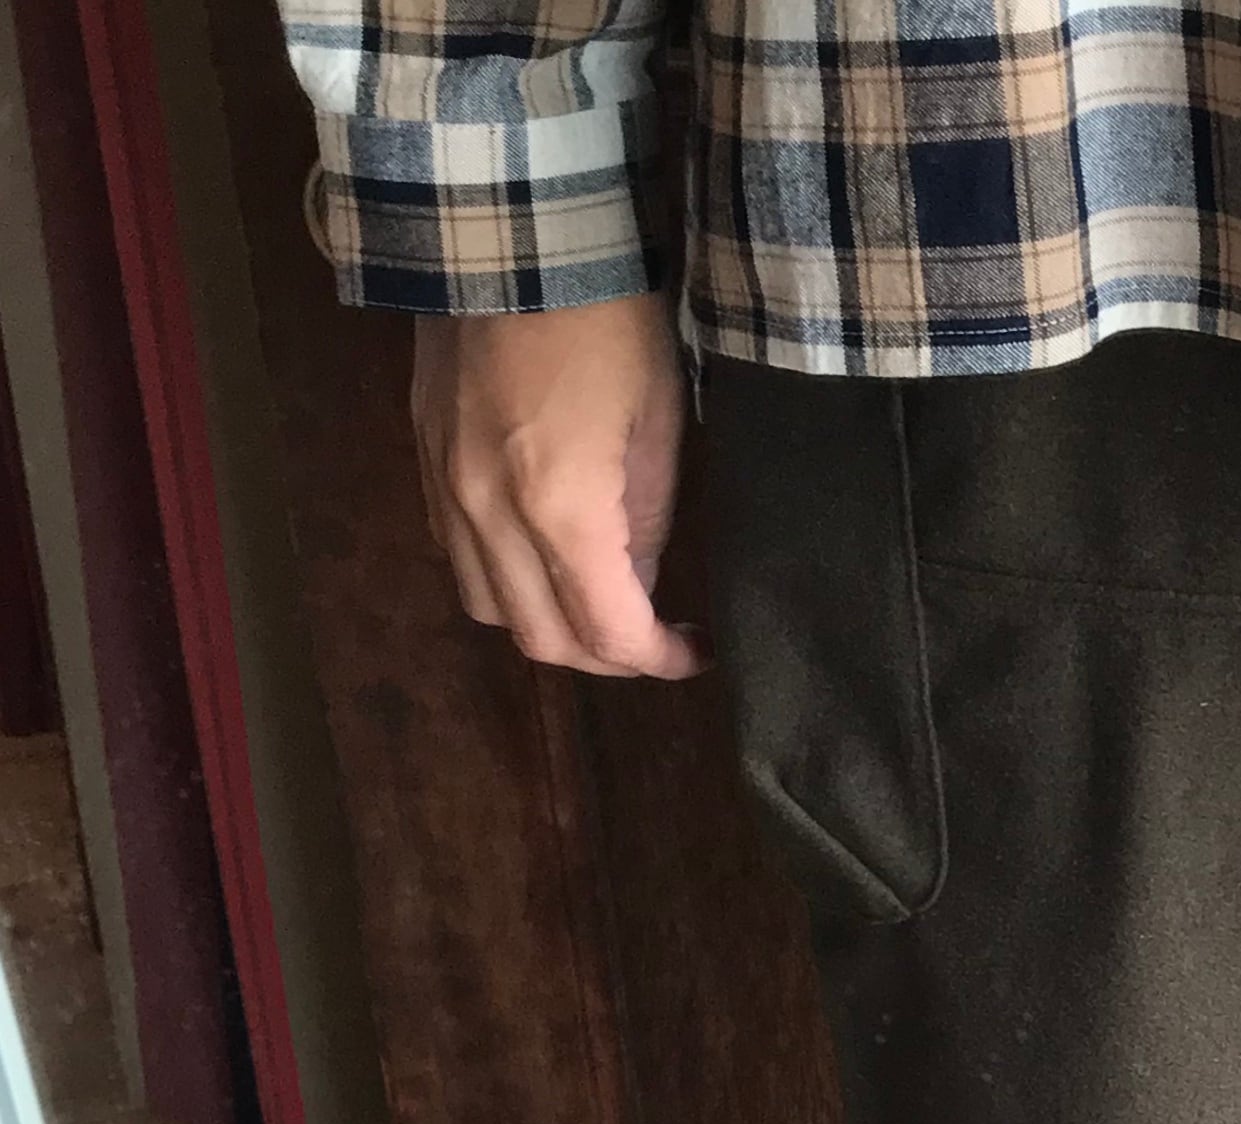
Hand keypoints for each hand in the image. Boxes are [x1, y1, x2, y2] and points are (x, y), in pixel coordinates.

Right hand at [412, 296, 703, 678]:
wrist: (510, 225)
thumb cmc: (608, 319)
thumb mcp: (661, 428)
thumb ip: (648, 524)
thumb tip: (639, 584)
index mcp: (559, 508)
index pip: (608, 634)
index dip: (659, 660)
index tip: (695, 650)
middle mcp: (487, 512)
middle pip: (542, 640)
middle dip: (606, 656)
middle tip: (652, 637)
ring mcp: (445, 485)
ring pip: (489, 607)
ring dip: (548, 625)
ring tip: (597, 602)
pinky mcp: (424, 456)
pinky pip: (457, 554)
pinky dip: (503, 578)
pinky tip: (543, 556)